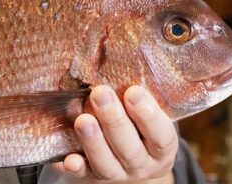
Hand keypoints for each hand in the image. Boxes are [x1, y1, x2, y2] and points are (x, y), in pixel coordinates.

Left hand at [43, 85, 177, 182]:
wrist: (131, 160)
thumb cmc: (140, 126)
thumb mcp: (147, 112)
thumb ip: (137, 97)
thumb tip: (119, 60)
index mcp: (162, 147)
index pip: (161, 135)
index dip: (148, 115)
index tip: (133, 91)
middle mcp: (142, 164)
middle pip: (130, 149)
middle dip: (114, 120)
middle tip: (100, 93)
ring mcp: (119, 174)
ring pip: (107, 165)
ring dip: (94, 142)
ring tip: (82, 119)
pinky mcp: (94, 178)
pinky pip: (85, 175)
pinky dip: (77, 167)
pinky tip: (69, 159)